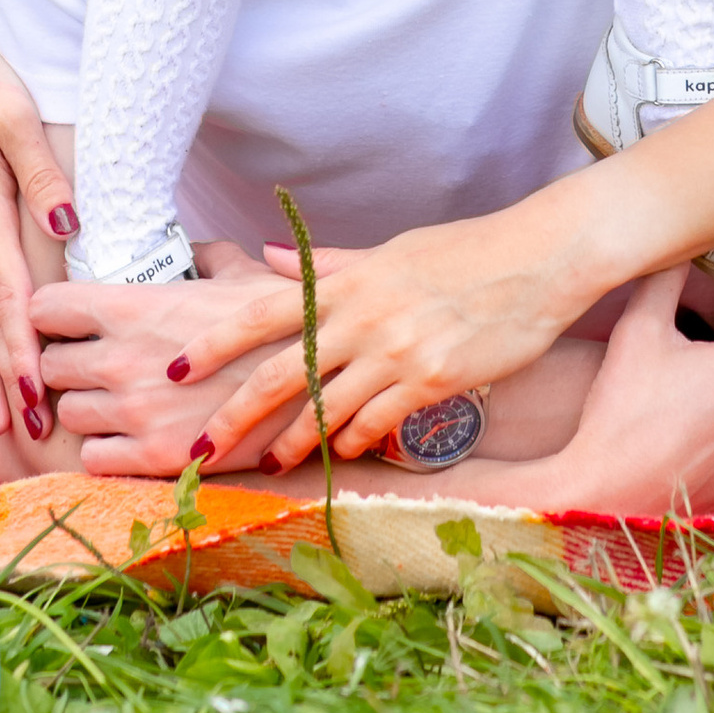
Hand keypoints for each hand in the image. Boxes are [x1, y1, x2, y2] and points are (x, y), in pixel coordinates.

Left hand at [38, 246, 286, 476]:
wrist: (318, 388)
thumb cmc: (284, 322)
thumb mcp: (244, 275)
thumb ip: (209, 256)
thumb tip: (198, 249)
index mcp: (134, 306)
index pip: (43, 308)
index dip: (52, 315)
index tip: (68, 323)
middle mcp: (121, 359)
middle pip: (48, 367)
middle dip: (67, 365)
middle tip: (95, 366)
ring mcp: (133, 412)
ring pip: (68, 415)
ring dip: (87, 409)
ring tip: (117, 402)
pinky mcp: (152, 459)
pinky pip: (91, 459)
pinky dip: (105, 450)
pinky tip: (132, 437)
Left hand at [166, 191, 589, 468]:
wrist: (539, 258)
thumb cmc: (467, 251)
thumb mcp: (393, 251)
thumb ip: (329, 265)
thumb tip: (265, 257)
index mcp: (351, 279)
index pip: (264, 309)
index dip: (214, 341)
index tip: (174, 368)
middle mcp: (365, 314)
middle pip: (281, 372)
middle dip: (234, 415)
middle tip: (199, 449)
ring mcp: (399, 350)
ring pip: (324, 408)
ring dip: (292, 441)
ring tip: (271, 461)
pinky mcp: (432, 380)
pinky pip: (375, 423)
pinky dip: (351, 440)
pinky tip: (342, 451)